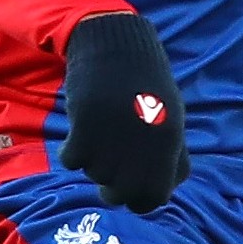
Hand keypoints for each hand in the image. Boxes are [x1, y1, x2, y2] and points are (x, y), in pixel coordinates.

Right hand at [59, 11, 188, 211]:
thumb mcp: (171, 117)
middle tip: (106, 165)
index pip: (154, 199)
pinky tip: (81, 127)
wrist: (114, 44)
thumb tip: (168, 188)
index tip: (129, 186)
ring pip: (94, 174)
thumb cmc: (144, 81)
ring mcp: (114, 139)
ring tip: (100, 129)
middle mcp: (144, 146)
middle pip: (121, 195)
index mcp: (170, 143)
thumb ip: (171, 155)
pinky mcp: (85, 127)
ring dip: (93, 160)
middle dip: (111, 187)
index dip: (139, 198)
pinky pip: (71, 160)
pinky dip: (71, 149)